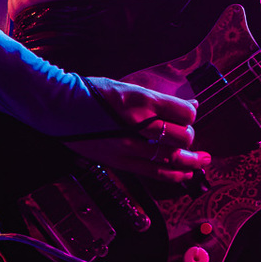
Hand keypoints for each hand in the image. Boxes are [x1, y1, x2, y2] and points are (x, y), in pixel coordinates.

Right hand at [65, 76, 210, 181]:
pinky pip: (153, 172)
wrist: (59, 107)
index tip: (189, 113)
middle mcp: (138, 124)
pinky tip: (184, 174)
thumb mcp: (128, 87)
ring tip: (201, 161)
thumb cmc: (91, 92)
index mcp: (142, 101)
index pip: (184, 112)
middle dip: (189, 137)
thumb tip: (189, 105)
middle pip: (181, 137)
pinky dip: (173, 175)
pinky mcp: (119, 161)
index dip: (191, 113)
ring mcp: (128, 145)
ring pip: (171, 158)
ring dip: (190, 161)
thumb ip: (159, 100)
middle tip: (188, 135)